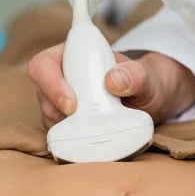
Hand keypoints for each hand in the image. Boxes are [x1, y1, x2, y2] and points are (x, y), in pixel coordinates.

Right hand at [28, 43, 194, 128]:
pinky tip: (94, 140)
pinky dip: (74, 140)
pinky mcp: (68, 123)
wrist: (151, 101)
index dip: (51, 84)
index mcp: (73, 56)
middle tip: (86, 123)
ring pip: (49, 117)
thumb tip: (113, 81)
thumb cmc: (145, 82)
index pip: (43, 65)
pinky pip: (61, 134)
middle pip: (43, 96)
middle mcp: (61, 78)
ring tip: (97, 130)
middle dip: (60, 112)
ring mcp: (61, 102)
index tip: (72, 105)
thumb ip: (135, 75)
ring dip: (68, 128)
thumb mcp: (146, 77)